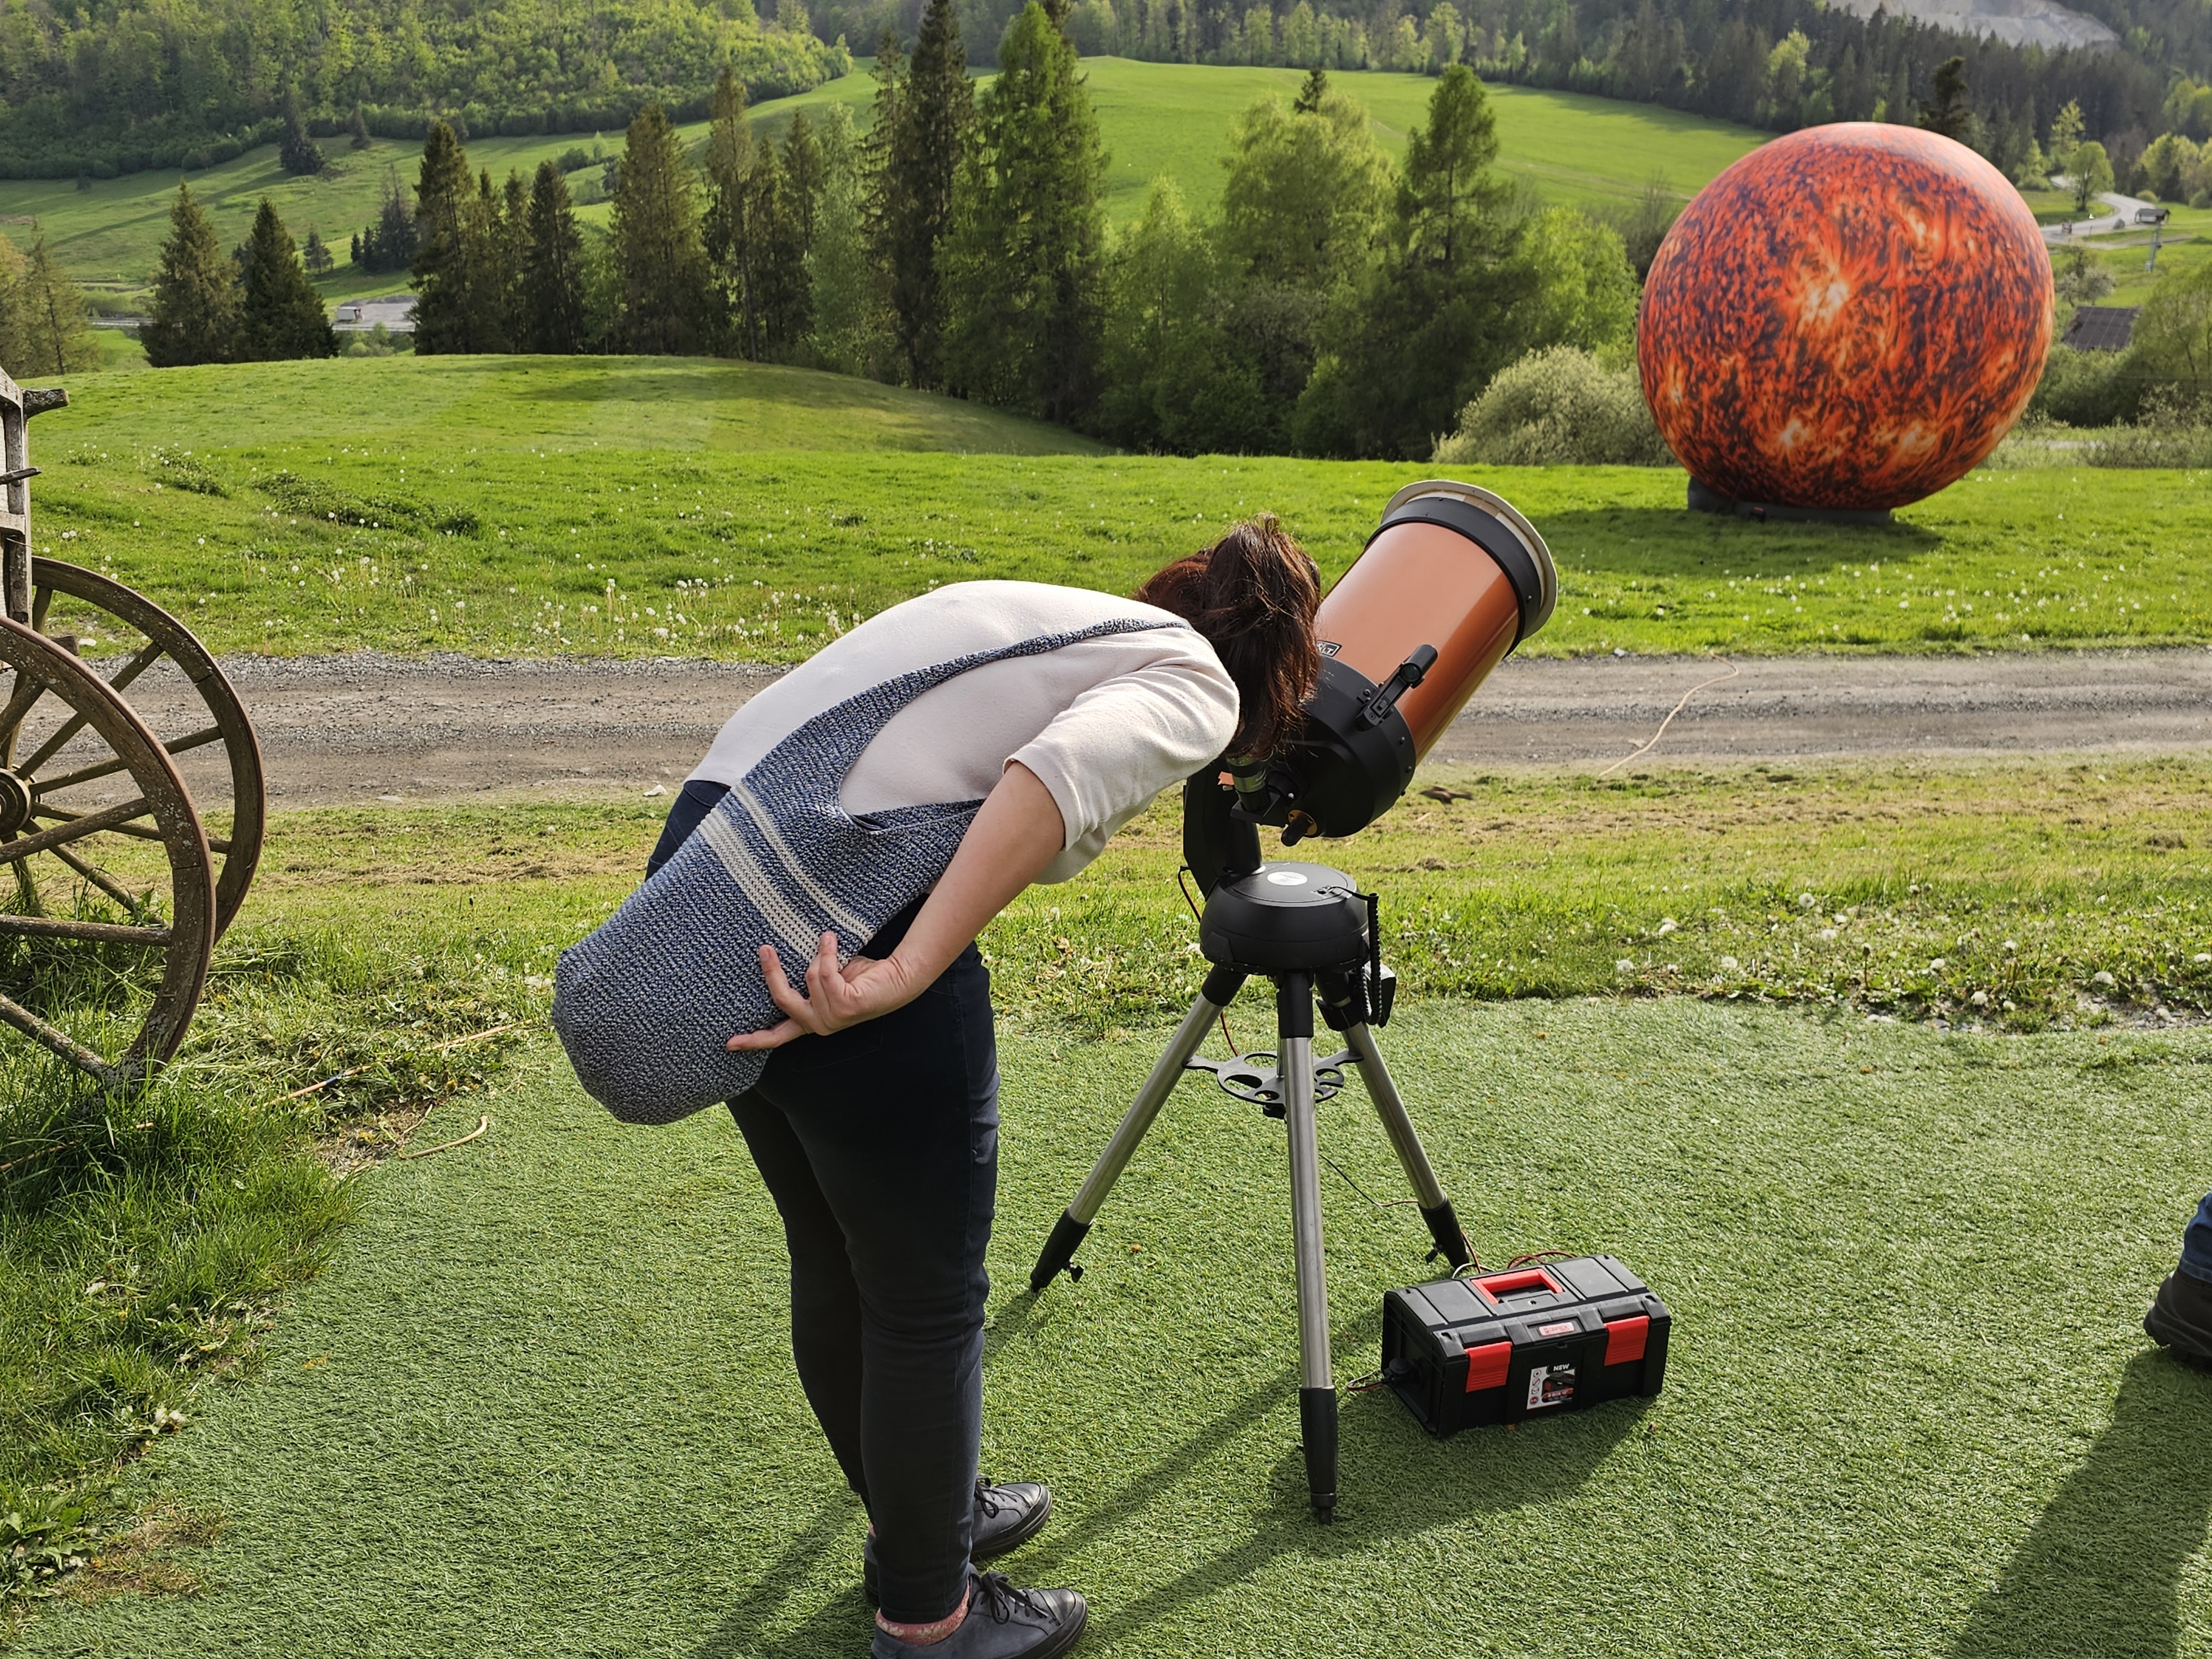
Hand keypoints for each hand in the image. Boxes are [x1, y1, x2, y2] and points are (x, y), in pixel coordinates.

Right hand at [726, 932, 920, 1051]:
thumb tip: (774, 957)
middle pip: (782, 1000)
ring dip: (819, 954)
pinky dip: (827, 952)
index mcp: (811, 1021)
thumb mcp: (824, 977)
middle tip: (764, 949)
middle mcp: (820, 1024)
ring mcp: (833, 1018)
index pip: (777, 1036)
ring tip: (829, 940)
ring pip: (807, 978)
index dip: (752, 1040)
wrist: (897, 976)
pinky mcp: (845, 1006)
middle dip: (771, 973)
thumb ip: (804, 978)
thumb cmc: (860, 975)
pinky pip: (823, 972)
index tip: (729, 1044)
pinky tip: (832, 941)